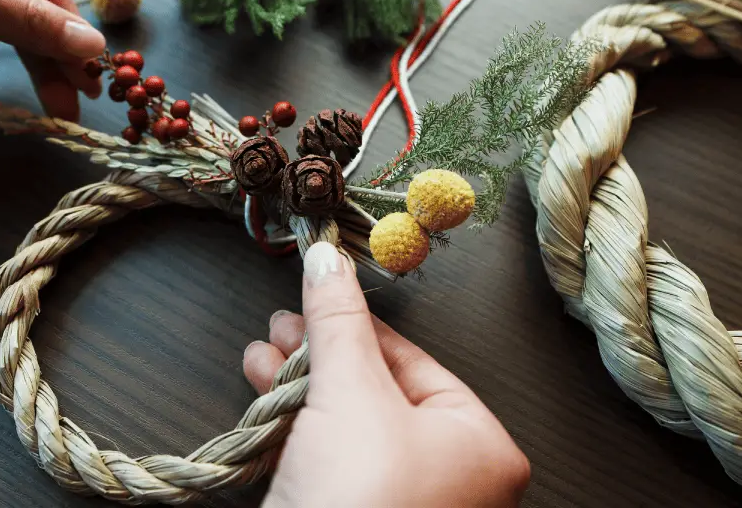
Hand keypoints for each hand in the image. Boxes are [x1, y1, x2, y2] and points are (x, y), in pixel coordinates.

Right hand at [243, 242, 530, 507]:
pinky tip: (265, 407)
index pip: (414, 361)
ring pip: (348, 429)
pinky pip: (332, 465)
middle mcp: (453, 479)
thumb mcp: (350, 395)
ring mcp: (405, 506)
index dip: (357, 324)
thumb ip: (338, 321)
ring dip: (299, 390)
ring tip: (261, 359)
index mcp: (481, 446)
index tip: (318, 292)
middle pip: (377, 393)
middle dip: (319, 356)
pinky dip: (298, 434)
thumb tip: (328, 258)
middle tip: (283, 328)